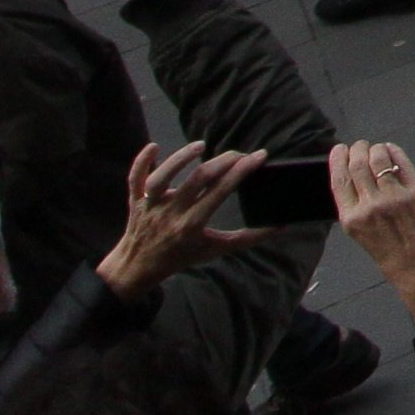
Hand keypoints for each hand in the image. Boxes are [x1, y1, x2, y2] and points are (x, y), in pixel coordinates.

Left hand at [96, 143, 262, 295]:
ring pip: (163, 177)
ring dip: (181, 158)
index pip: (221, 190)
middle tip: (240, 154)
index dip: (242, 170)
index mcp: (192, 224)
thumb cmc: (180, 257)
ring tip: (201, 146)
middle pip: (197, 179)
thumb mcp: (215, 250)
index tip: (260, 156)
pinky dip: (142, 161)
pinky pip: (135, 178)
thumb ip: (246, 239)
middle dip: (223, 161)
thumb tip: (279, 227)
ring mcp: (150, 205)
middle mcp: (171, 212)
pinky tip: (154, 146)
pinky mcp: (135, 199)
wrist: (138, 268)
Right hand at [328, 142, 414, 328]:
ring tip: (377, 150)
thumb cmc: (393, 256)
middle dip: (357, 149)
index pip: (338, 178)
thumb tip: (353, 177)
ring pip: (379, 157)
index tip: (339, 150)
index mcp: (352, 219)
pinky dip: (394, 151)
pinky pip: (402, 162)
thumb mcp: (362, 235)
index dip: (337, 158)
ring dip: (376, 149)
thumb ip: (356, 208)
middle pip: (358, 163)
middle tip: (360, 146)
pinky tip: (392, 151)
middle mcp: (371, 205)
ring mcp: (395, 197)